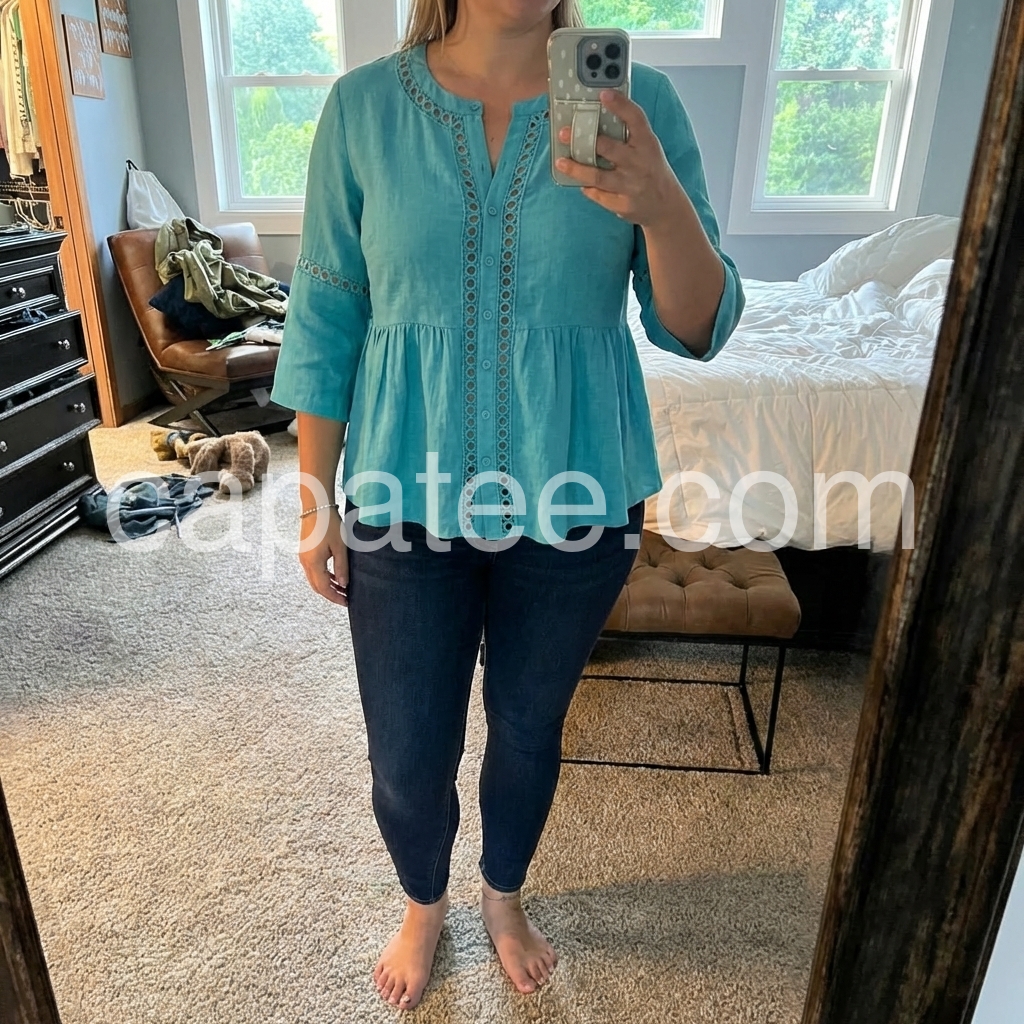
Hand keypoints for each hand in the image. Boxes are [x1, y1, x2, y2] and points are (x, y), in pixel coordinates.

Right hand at [298, 506, 348, 605]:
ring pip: (314, 579)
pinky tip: (334, 577)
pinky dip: (323, 577)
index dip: (335, 597)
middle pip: (317, 587)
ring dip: (327, 586)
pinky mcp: (305, 552)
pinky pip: (313, 571)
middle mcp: (305, 563)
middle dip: (331, 594)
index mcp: (313, 563)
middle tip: (345, 598)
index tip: (347, 602)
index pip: (324, 588)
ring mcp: (303, 557)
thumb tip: (343, 585)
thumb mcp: (340, 547)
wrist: (316, 506)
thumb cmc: (330, 525)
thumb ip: (342, 567)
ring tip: (343, 589)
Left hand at [555, 89, 685, 227]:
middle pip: (609, 148)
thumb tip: (598, 118)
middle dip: (585, 140)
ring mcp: (630, 185)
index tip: (603, 94)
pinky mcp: (622, 205)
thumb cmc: (651, 170)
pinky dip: (587, 188)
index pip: (635, 119)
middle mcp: (639, 163)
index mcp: (647, 143)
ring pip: (598, 176)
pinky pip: (598, 195)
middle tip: (564, 133)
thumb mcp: (648, 148)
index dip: (620, 105)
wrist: (666, 206)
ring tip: (560, 162)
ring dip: (576, 169)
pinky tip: (579, 182)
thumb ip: (629, 135)